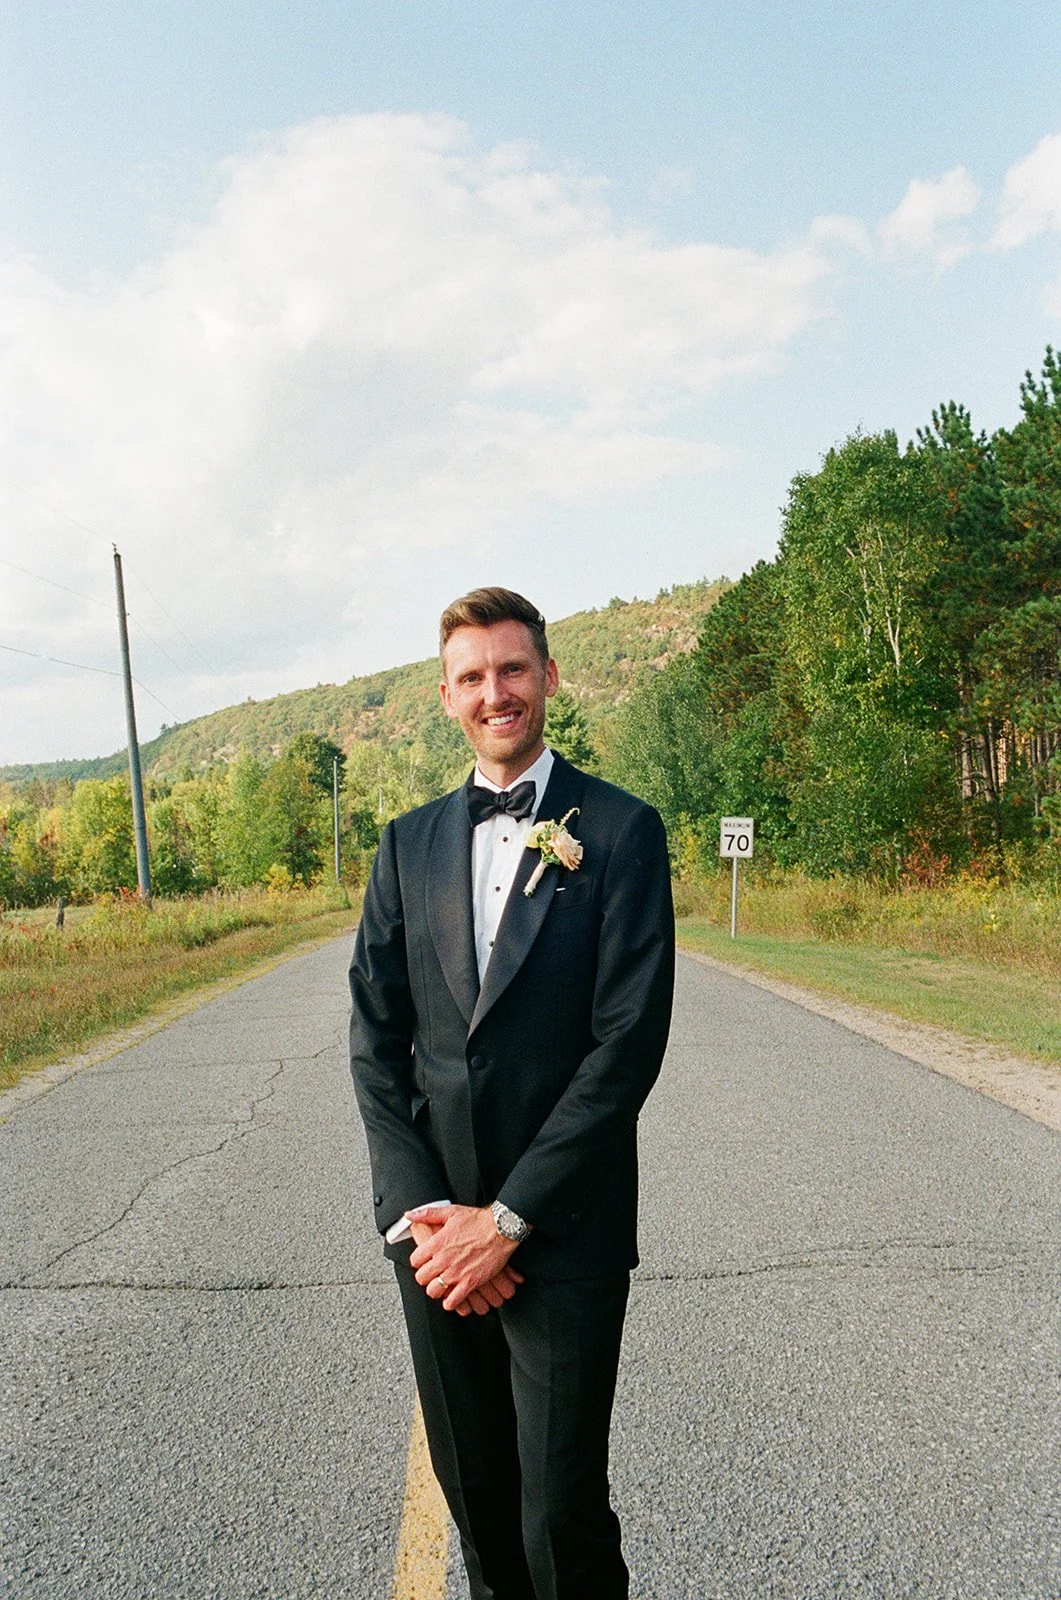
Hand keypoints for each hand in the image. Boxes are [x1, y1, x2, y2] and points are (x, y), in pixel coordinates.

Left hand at [407, 1204, 523, 1312]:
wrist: (501, 1229)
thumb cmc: (478, 1220)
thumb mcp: (450, 1212)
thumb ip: (427, 1214)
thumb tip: (410, 1215)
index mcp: (437, 1243)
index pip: (415, 1260)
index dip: (419, 1261)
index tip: (425, 1261)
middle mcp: (444, 1259)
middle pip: (421, 1278)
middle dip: (425, 1277)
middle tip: (433, 1274)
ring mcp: (456, 1273)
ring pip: (433, 1291)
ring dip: (436, 1290)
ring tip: (442, 1286)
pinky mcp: (470, 1283)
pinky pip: (452, 1301)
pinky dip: (450, 1303)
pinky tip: (453, 1297)